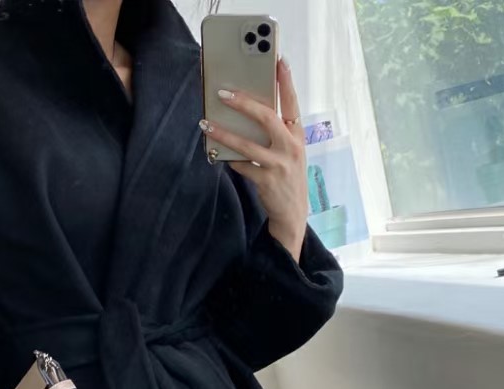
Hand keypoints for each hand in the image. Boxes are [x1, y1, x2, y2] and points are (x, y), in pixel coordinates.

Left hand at [200, 56, 307, 260]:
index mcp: (298, 135)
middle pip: (267, 118)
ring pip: (247, 144)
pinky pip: (242, 165)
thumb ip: (277, 132)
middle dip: (244, 103)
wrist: (294, 213)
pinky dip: (230, 158)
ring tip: (206, 125)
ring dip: (224, 133)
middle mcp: (291, 147)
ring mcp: (279, 165)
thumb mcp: (290, 151)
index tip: (278, 60)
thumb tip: (249, 110)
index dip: (286, 81)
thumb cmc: (287, 175)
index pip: (292, 103)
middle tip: (223, 93)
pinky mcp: (267, 181)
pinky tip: (220, 154)